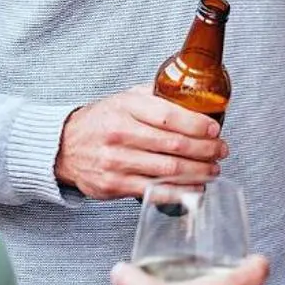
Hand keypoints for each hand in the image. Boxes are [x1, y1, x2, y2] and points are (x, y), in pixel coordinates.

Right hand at [56, 87, 224, 200]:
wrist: (64, 146)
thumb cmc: (100, 121)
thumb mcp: (123, 99)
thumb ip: (154, 96)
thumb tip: (191, 93)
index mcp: (126, 108)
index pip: (170, 116)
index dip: (198, 125)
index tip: (214, 130)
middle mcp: (120, 133)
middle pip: (175, 145)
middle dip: (206, 150)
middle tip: (221, 151)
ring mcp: (117, 161)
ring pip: (169, 169)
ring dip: (199, 172)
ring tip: (213, 170)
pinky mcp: (114, 185)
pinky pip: (155, 190)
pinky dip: (180, 191)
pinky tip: (195, 188)